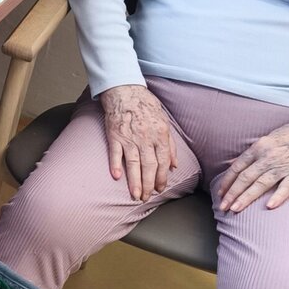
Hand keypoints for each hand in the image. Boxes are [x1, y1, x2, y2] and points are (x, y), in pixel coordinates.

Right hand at [99, 84, 178, 200]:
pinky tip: (116, 177)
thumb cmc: (146, 106)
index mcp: (160, 135)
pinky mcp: (114, 136)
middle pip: (149, 166)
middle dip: (149, 184)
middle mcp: (146, 138)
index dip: (162, 178)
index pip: (163, 162)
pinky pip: (115, 153)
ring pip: (133, 164)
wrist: (125, 91)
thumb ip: (170, 145)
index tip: (161, 189)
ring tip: (136, 195)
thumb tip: (174, 165)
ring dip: (135, 182)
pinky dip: (115, 165)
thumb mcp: (164, 123)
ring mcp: (129, 138)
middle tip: (147, 197)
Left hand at [216, 119, 288, 212]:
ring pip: (260, 184)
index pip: (238, 167)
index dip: (227, 181)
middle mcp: (268, 157)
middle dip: (232, 194)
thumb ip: (256, 152)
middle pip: (245, 178)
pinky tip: (269, 207)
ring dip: (246, 198)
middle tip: (223, 206)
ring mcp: (284, 165)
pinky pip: (286, 187)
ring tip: (235, 209)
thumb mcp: (270, 137)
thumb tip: (239, 165)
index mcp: (260, 147)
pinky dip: (278, 197)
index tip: (220, 193)